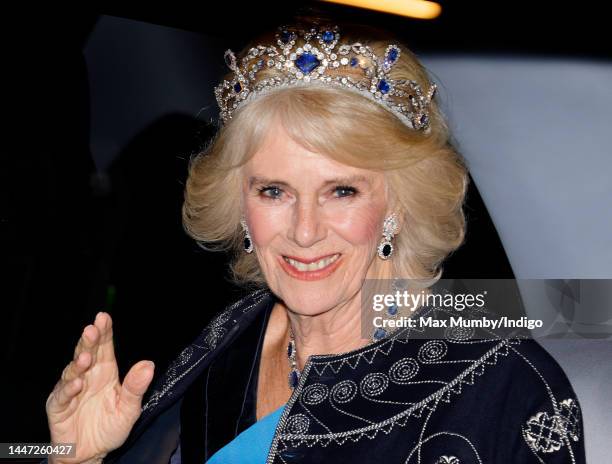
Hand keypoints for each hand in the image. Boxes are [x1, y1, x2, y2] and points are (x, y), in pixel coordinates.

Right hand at [46, 312, 154, 463]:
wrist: (92, 454)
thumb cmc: (110, 428)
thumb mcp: (129, 409)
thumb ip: (136, 387)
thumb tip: (149, 364)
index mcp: (105, 373)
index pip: (104, 348)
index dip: (104, 332)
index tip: (104, 317)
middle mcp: (87, 377)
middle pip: (86, 354)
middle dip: (88, 341)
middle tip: (92, 329)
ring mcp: (71, 391)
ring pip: (72, 372)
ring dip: (78, 364)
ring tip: (86, 358)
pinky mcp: (58, 407)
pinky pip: (62, 396)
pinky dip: (68, 390)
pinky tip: (77, 384)